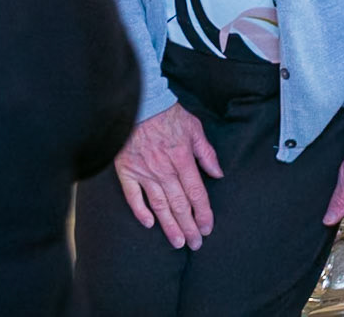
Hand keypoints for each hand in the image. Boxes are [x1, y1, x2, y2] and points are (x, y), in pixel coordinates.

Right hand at [114, 102, 222, 249]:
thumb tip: (218, 173)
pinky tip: (149, 223)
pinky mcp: (126, 169)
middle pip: (180, 205)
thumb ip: (206, 152)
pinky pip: (132, 195)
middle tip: (195, 244)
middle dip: (190, 227)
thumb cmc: (166, 112)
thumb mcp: (193, 126)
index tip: (207, 228)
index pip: (197, 194)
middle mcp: (164, 169)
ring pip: (159, 205)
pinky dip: (140, 211)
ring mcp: (144, 171)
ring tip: (178, 243)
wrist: (136, 99)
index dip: (204, 214)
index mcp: (182, 158)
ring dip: (170, 226)